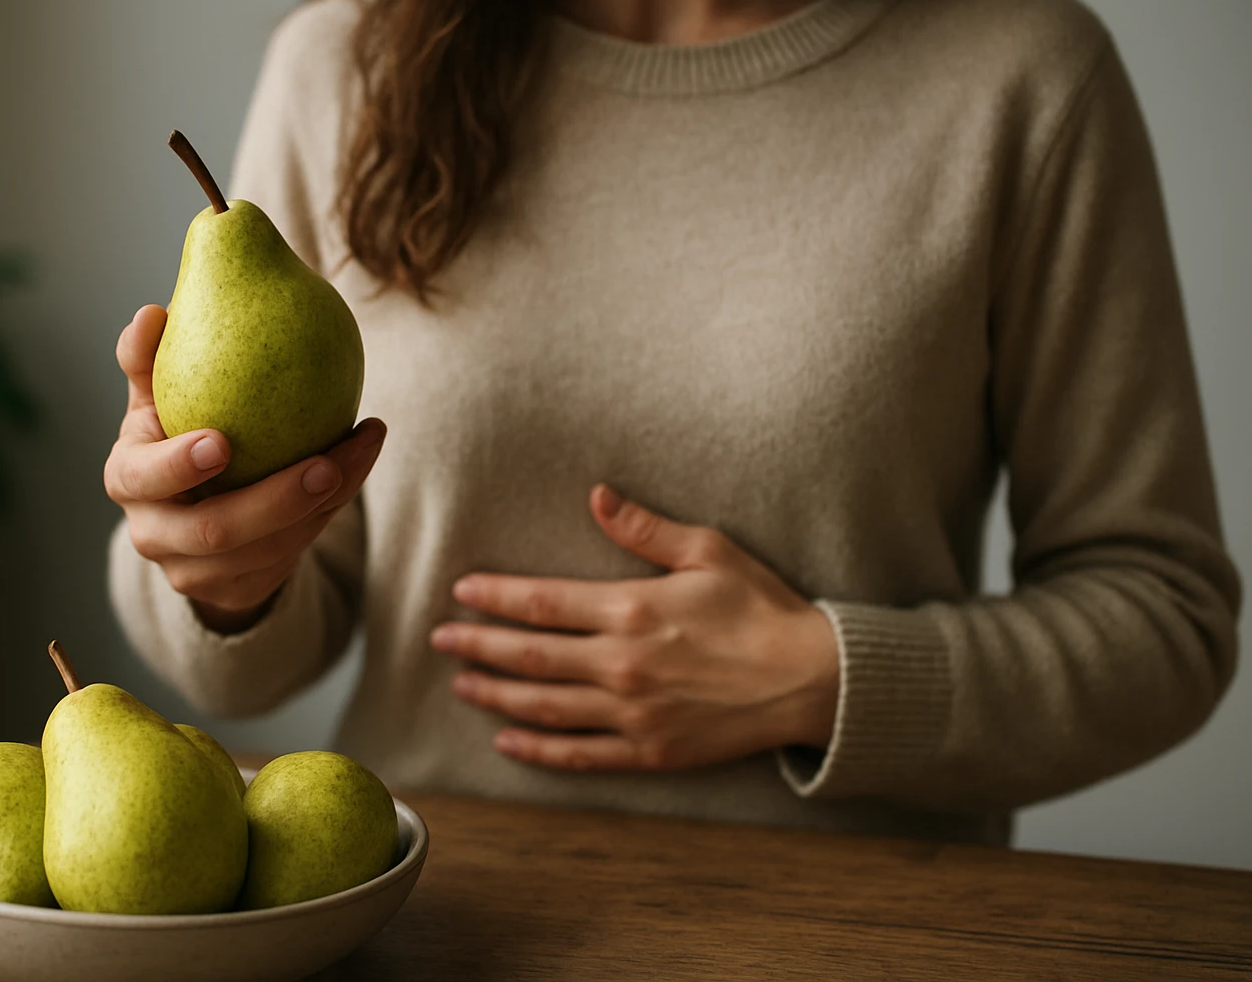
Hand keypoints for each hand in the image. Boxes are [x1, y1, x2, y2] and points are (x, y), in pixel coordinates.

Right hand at [105, 305, 384, 632]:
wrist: (192, 511)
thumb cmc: (175, 431)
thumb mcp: (157, 397)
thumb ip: (149, 358)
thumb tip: (153, 312)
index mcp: (128, 480)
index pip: (144, 478)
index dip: (178, 465)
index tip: (223, 440)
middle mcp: (154, 535)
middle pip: (216, 531)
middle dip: (276, 502)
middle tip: (326, 465)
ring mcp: (196, 573)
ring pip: (269, 550)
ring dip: (324, 503)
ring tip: (362, 448)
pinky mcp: (239, 590)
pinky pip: (293, 556)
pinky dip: (330, 511)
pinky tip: (359, 463)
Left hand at [433, 485, 838, 771]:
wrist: (812, 680)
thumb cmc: (761, 607)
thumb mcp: (708, 551)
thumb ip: (645, 528)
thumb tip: (596, 496)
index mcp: (631, 609)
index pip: (542, 602)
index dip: (496, 597)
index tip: (461, 590)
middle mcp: (622, 665)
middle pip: (530, 656)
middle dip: (478, 645)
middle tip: (440, 638)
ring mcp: (633, 714)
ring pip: (544, 706)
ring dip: (497, 694)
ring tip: (462, 683)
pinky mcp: (650, 751)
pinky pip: (579, 755)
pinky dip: (538, 750)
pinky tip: (508, 742)